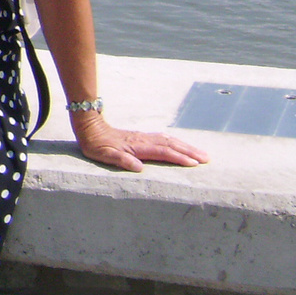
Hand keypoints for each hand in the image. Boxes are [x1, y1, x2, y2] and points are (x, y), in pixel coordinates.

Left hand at [71, 111, 209, 172]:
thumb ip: (121, 160)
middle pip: (170, 145)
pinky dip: (176, 142)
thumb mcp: (104, 155)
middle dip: (189, 152)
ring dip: (185, 146)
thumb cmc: (95, 144)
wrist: (89, 127)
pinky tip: (181, 145)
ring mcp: (143, 137)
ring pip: (169, 140)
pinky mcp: (141, 137)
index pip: (162, 152)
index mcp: (136, 147)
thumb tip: (139, 167)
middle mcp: (143, 140)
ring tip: (201, 153)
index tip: (194, 164)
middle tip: (206, 159)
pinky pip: (163, 139)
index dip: (178, 158)